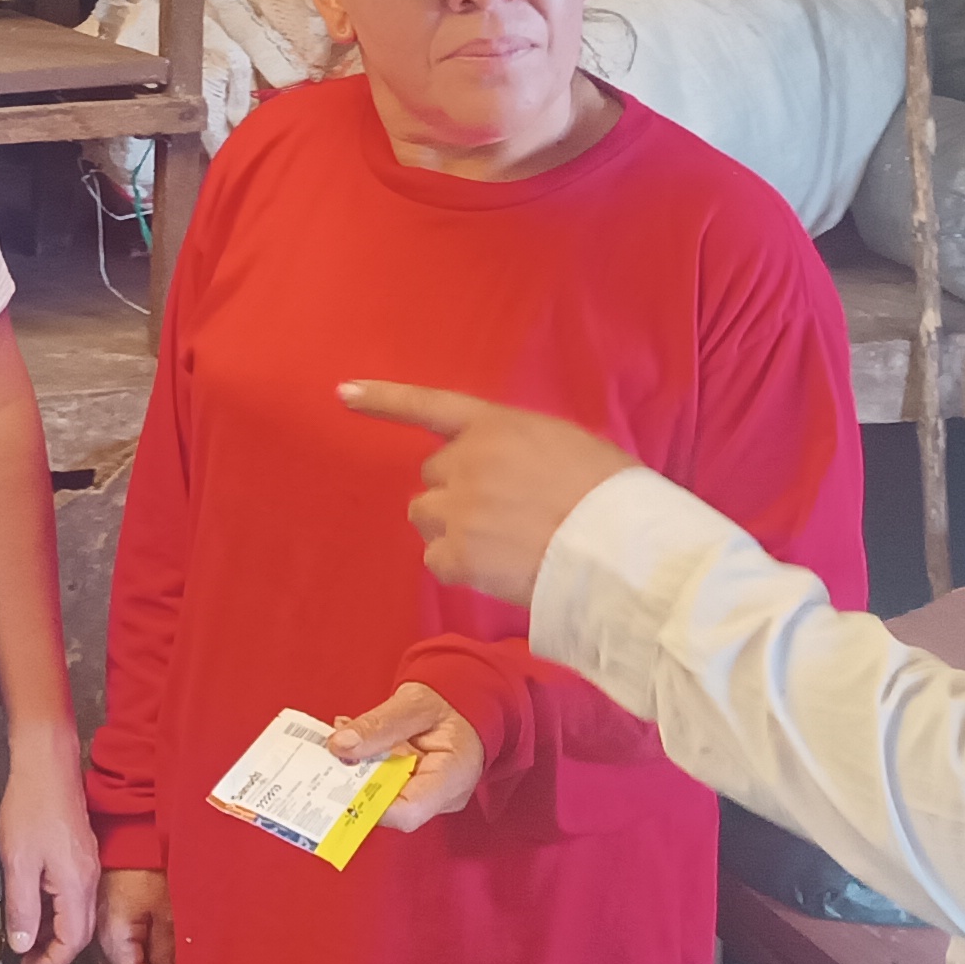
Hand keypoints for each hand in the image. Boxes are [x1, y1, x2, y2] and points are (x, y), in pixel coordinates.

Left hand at [0, 722, 102, 963]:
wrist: (48, 764)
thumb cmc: (30, 808)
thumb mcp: (18, 862)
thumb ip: (23, 907)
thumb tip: (22, 944)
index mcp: (77, 886)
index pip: (71, 941)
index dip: (50, 962)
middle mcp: (89, 880)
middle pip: (79, 932)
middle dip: (54, 953)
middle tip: (26, 963)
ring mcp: (88, 866)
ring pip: (77, 914)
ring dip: (55, 933)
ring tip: (27, 940)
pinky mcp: (82, 854)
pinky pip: (74, 896)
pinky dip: (57, 912)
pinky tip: (36, 907)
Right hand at [96, 868, 175, 963]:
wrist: (128, 832)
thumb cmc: (147, 862)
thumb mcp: (169, 911)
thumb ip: (169, 952)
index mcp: (114, 939)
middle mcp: (98, 939)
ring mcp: (98, 929)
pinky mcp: (102, 918)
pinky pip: (118, 951)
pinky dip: (137, 957)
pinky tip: (157, 946)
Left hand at [321, 681, 486, 830]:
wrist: (464, 705)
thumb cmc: (449, 704)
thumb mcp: (415, 703)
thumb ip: (379, 725)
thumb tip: (341, 745)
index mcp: (453, 777)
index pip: (408, 812)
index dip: (369, 804)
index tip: (339, 778)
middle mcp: (442, 797)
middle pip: (389, 807)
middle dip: (353, 782)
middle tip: (332, 749)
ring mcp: (427, 797)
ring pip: (380, 796)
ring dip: (355, 769)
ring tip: (341, 735)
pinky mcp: (412, 790)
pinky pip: (381, 785)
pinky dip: (363, 764)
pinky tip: (353, 738)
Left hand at [336, 384, 638, 601]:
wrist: (621, 548)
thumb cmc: (613, 496)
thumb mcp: (569, 446)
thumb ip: (522, 448)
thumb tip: (511, 468)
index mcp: (497, 426)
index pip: (430, 406)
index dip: (385, 400)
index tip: (343, 393)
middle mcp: (467, 462)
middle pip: (432, 476)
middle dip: (455, 492)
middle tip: (501, 514)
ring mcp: (457, 509)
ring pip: (427, 517)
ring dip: (451, 528)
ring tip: (501, 544)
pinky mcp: (456, 556)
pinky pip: (436, 560)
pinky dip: (458, 567)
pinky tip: (497, 570)